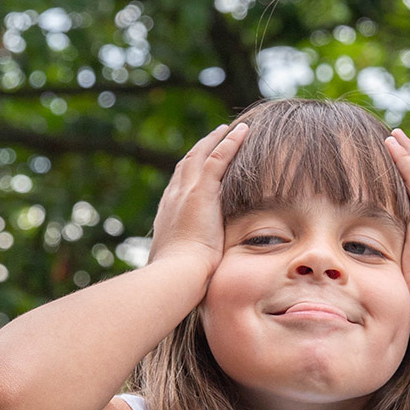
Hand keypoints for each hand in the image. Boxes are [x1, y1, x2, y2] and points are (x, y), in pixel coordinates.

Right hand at [149, 122, 248, 267]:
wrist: (176, 274)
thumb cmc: (181, 279)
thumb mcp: (184, 265)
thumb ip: (191, 261)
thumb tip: (199, 273)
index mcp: (168, 215)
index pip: (179, 186)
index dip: (190, 173)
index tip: (200, 168)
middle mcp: (173, 197)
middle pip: (186, 164)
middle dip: (200, 150)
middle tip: (214, 137)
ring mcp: (186, 191)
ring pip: (201, 155)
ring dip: (216, 140)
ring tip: (229, 129)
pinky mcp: (201, 190)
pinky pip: (218, 158)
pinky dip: (230, 142)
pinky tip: (242, 131)